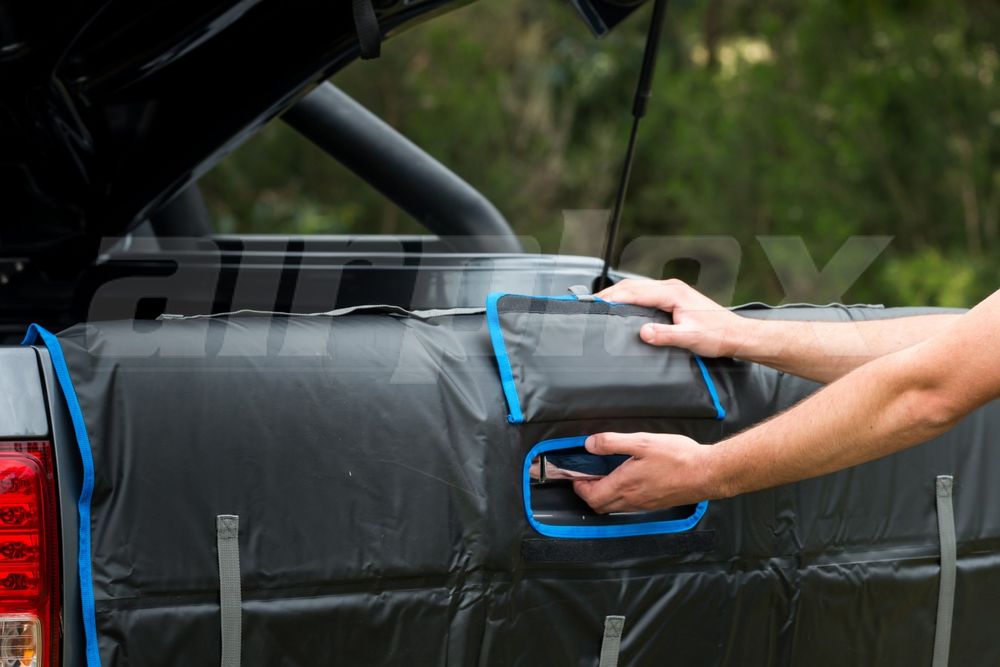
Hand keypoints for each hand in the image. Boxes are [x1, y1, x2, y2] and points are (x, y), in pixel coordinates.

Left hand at [572, 432, 724, 512]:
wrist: (707, 473)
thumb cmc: (678, 458)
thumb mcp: (642, 442)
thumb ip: (612, 443)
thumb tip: (590, 444)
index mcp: (624, 485)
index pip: (591, 496)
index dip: (579, 487)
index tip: (577, 474)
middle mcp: (631, 500)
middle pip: (599, 506)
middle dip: (588, 493)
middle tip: (587, 476)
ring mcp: (643, 505)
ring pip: (614, 508)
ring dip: (604, 496)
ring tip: (605, 477)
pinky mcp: (654, 505)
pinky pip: (628, 507)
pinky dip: (619, 498)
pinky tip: (626, 482)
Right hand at [596, 278, 749, 357]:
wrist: (736, 334)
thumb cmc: (718, 335)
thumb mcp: (690, 338)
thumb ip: (665, 334)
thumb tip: (643, 332)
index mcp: (672, 292)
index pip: (634, 292)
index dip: (612, 297)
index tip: (596, 304)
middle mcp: (671, 287)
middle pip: (632, 286)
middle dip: (609, 293)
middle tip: (589, 304)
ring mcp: (672, 290)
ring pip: (637, 288)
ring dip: (618, 294)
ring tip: (600, 304)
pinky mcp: (673, 297)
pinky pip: (644, 294)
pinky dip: (628, 298)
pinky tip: (621, 306)